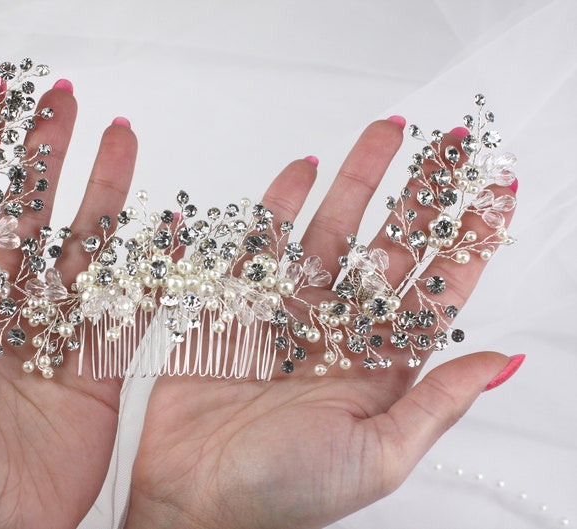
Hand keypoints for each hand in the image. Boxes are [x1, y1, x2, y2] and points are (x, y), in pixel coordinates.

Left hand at [0, 81, 136, 528]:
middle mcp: (4, 314)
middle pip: (28, 215)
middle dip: (43, 156)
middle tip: (62, 101)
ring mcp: (54, 337)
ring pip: (82, 248)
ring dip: (101, 192)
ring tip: (121, 139)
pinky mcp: (95, 368)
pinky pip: (127, 307)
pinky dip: (148, 268)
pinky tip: (165, 227)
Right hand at [123, 119, 518, 528]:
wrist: (187, 500)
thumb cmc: (281, 493)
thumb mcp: (377, 457)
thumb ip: (436, 405)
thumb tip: (503, 363)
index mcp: (377, 371)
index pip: (433, 296)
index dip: (467, 245)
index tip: (492, 195)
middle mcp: (336, 335)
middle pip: (388, 252)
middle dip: (420, 200)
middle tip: (449, 147)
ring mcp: (284, 315)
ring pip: (330, 235)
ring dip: (357, 183)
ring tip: (384, 134)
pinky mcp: (232, 305)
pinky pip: (260, 243)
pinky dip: (278, 205)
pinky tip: (302, 169)